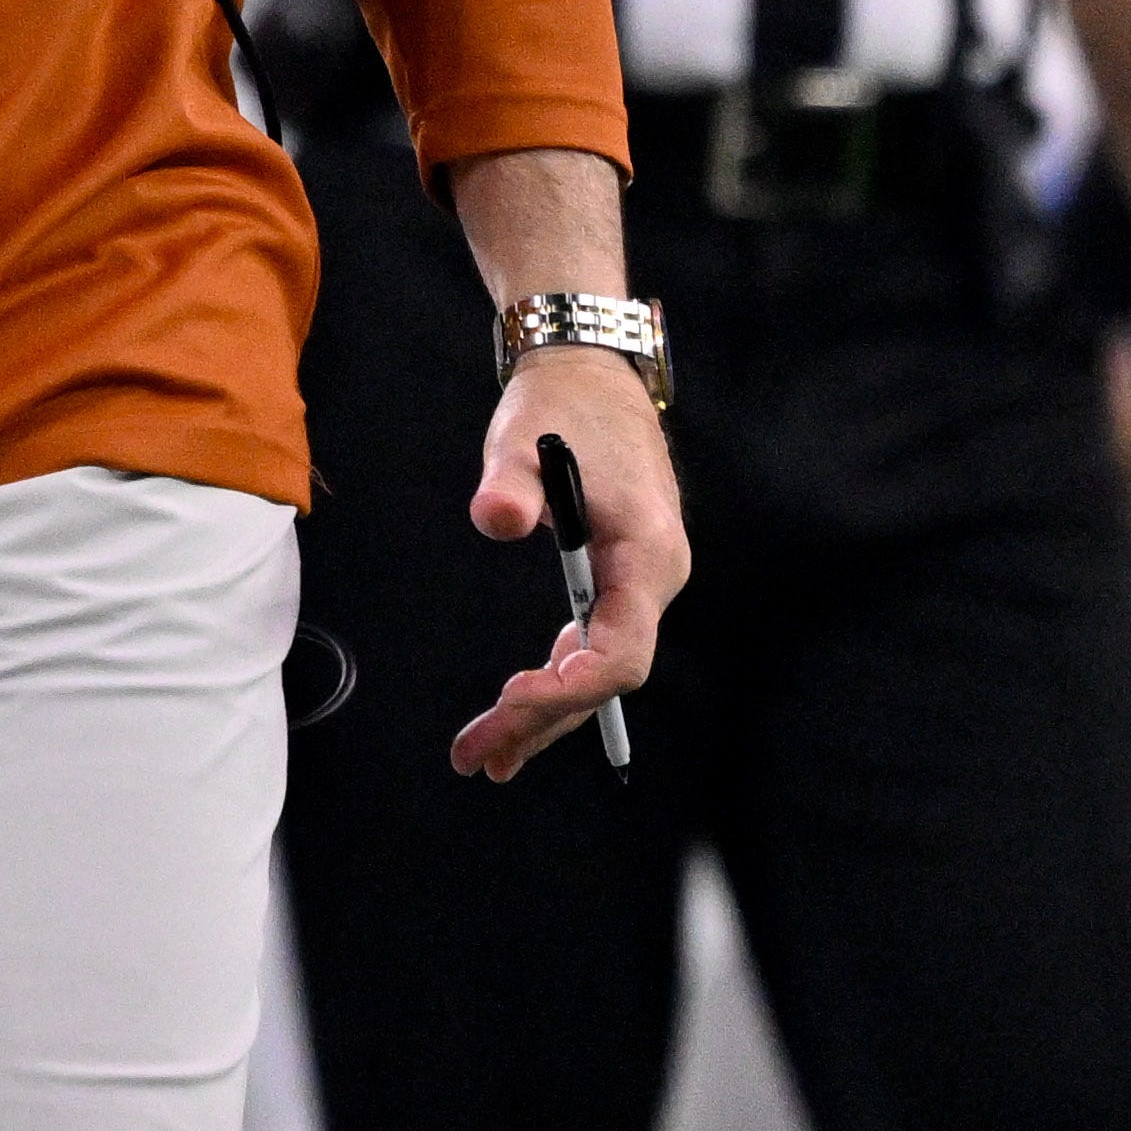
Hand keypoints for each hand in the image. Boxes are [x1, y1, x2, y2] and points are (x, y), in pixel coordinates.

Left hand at [451, 346, 684, 779]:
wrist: (587, 372)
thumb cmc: (559, 407)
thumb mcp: (525, 437)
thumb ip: (509, 483)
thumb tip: (494, 519)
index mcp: (648, 555)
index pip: (622, 650)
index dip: (571, 688)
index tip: (512, 698)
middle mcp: (655, 580)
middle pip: (606, 676)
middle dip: (542, 720)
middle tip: (475, 757)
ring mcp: (639, 584)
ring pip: (598, 670)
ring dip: (545, 716)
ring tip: (487, 758)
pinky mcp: (618, 580)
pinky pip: (591, 647)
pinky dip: (553, 683)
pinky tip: (517, 711)